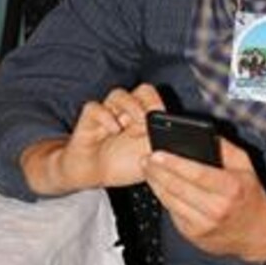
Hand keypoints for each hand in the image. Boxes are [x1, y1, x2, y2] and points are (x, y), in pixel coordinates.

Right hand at [21, 84, 163, 193]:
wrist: (91, 174)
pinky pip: (95, 107)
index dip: (160, 106)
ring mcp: (108, 112)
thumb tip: (175, 143)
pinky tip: (113, 130)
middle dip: (149, 103)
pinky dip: (106, 117)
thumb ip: (160, 149)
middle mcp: (127, 111)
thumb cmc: (120, 164)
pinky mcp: (89, 118)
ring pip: (119, 94)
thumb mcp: (148, 160)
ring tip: (134, 126)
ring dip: (130, 108)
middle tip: (151, 121)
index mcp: (144, 118)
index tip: (164, 119)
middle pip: (142, 90)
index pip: (156, 99)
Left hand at [143, 136, 265, 262]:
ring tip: (147, 169)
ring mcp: (203, 225)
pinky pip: (172, 212)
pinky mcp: (193, 235)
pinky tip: (159, 185)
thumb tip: (204, 134)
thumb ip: (226, 148)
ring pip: (170, 201)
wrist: (256, 231)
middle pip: (178, 188)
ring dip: (155, 184)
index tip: (157, 154)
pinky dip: (163, 197)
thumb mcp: (246, 166)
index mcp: (231, 188)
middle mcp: (217, 209)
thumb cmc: (249, 195)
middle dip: (158, 172)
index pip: (197, 174)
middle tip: (145, 159)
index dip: (174, 164)